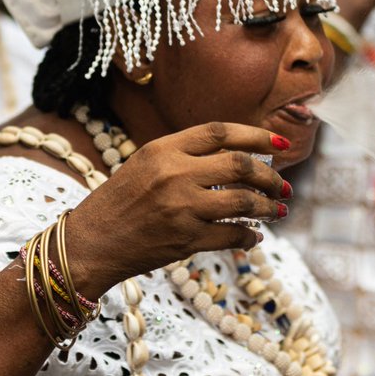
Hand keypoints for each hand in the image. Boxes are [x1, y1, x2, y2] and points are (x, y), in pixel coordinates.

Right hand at [63, 123, 290, 297]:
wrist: (90, 243)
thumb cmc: (120, 202)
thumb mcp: (146, 164)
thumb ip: (186, 156)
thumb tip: (240, 157)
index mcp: (163, 148)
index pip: (221, 132)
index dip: (257, 136)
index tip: (281, 146)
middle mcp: (174, 173)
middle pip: (240, 165)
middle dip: (270, 176)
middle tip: (284, 186)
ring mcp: (181, 207)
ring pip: (243, 201)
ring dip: (268, 207)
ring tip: (279, 210)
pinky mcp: (185, 239)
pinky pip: (232, 234)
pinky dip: (249, 236)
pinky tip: (254, 237)